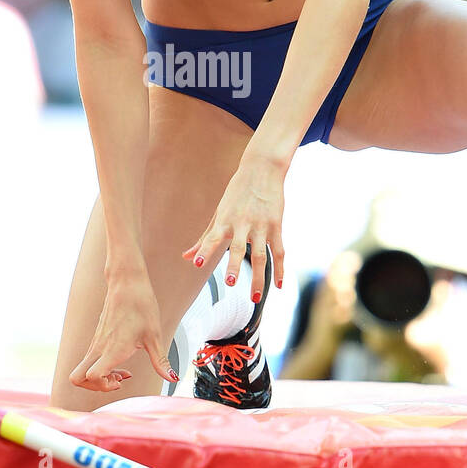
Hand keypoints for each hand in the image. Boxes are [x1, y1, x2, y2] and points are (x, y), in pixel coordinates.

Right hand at [69, 270, 176, 392]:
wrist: (127, 283)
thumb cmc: (141, 306)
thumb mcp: (155, 336)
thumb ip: (161, 361)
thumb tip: (173, 378)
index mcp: (112, 349)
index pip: (91, 376)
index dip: (103, 386)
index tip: (121, 380)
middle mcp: (99, 348)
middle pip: (76, 378)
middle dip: (93, 387)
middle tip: (115, 381)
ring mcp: (95, 344)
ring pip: (82, 370)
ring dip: (99, 378)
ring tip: (121, 373)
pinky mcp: (96, 339)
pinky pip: (90, 361)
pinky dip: (102, 368)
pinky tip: (121, 360)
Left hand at [182, 153, 285, 301]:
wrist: (262, 169)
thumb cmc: (237, 193)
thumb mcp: (219, 213)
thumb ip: (205, 238)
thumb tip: (186, 258)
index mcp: (225, 220)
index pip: (212, 237)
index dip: (205, 250)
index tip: (197, 263)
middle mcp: (242, 223)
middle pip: (238, 248)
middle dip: (233, 265)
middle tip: (229, 282)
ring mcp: (262, 225)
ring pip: (261, 255)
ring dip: (258, 278)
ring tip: (254, 299)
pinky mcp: (277, 226)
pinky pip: (279, 252)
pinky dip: (280, 270)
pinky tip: (278, 286)